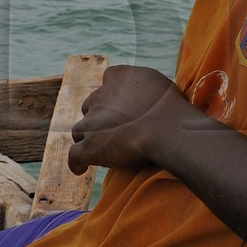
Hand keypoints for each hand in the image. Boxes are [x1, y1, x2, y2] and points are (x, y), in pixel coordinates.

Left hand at [68, 65, 193, 174]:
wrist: (167, 129)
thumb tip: (145, 95)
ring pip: (80, 130)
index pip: (108, 82)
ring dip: (89, 139)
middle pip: (91, 106)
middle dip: (100, 118)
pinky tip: (80, 169)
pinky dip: (77, 163)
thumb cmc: (172, 108)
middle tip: (116, 131)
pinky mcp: (89, 147)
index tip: (124, 107)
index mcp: (117, 77)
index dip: (114, 96)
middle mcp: (100, 96)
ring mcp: (91, 122)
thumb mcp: (160, 85)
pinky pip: (75, 156)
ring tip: (102, 151)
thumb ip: (145, 87)